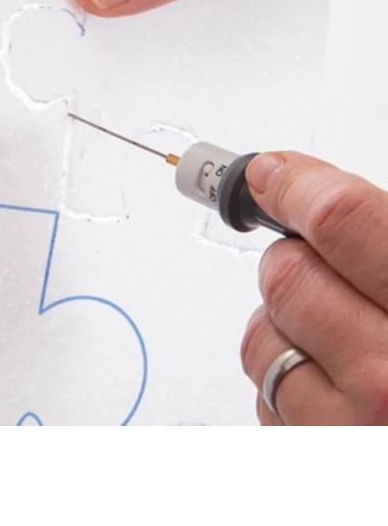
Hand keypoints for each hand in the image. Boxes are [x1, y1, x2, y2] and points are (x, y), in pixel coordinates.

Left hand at [240, 151, 387, 424]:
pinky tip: (336, 389)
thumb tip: (318, 197)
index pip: (343, 220)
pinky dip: (288, 382)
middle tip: (321, 267)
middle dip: (294, 261)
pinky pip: (265, 397)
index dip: (296, 187)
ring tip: (339, 340)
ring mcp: (353, 427)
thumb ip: (386, 242)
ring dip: (284, 327)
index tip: (273, 176)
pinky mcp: (314, 461)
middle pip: (288, 274)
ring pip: (262, 337)